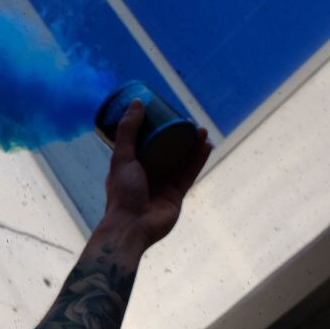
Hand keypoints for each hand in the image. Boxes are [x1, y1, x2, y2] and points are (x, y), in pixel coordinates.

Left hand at [100, 100, 210, 247]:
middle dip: (178, 135)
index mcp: (132, 165)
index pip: (146, 142)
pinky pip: (190, 173)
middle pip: (166, 150)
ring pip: (181, 160)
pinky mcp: (177, 194)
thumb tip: (138, 101)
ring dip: (191, 145)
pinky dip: (198, 159)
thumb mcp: (122, 157)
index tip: (167, 112)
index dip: (157, 128)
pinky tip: (207, 145)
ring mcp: (163, 184)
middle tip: (188, 119)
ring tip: (201, 129)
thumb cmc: (122, 193)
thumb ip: (128, 131)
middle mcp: (148, 174)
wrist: (132, 227)